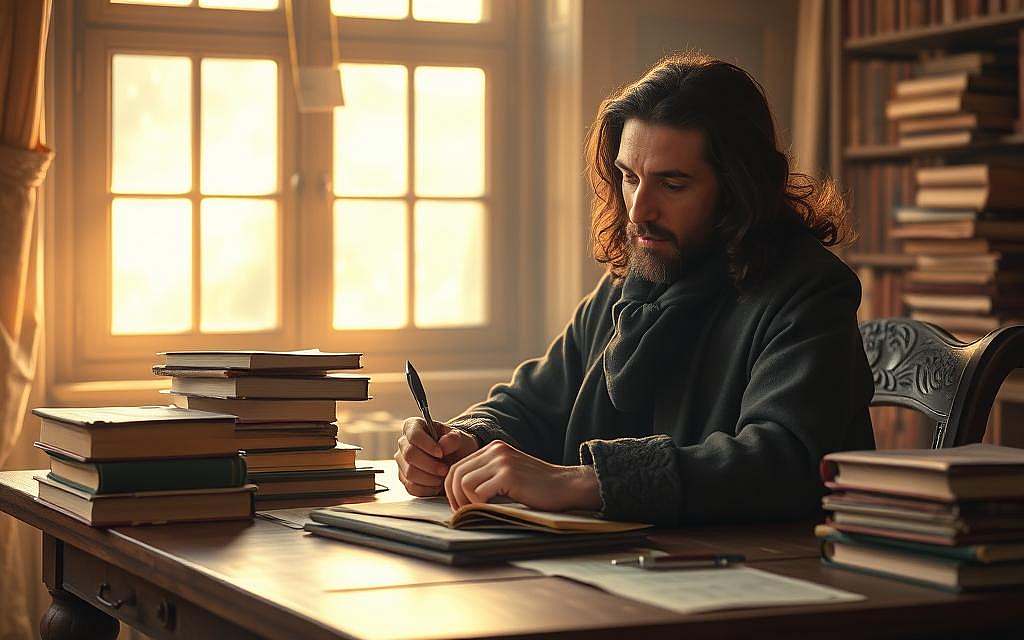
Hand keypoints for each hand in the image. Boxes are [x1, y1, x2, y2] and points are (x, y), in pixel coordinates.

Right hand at [394, 418, 478, 496]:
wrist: (456, 461)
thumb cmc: (455, 446)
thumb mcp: (459, 438)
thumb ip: (453, 439)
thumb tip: (442, 445)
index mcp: (414, 426)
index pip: (413, 434)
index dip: (427, 445)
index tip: (441, 453)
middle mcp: (404, 443)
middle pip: (409, 455)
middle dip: (430, 465)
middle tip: (445, 469)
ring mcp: (402, 462)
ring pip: (409, 473)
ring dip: (430, 478)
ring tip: (444, 476)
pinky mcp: (404, 479)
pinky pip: (412, 487)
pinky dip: (428, 489)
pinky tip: (438, 484)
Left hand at [445, 440, 601, 511]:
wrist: (566, 486)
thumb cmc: (538, 487)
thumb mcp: (508, 474)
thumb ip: (487, 477)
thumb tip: (458, 495)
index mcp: (494, 449)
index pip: (457, 467)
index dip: (451, 489)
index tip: (458, 506)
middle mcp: (495, 451)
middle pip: (456, 473)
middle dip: (454, 497)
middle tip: (462, 513)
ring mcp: (502, 461)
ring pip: (464, 483)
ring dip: (467, 502)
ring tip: (478, 511)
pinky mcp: (508, 475)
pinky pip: (479, 492)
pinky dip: (480, 505)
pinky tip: (491, 509)